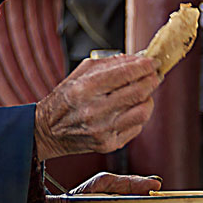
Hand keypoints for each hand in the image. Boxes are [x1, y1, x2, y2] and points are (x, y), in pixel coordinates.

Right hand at [34, 54, 161, 160]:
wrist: (48, 131)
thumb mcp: (81, 73)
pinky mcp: (109, 144)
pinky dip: (138, 114)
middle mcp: (94, 111)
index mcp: (85, 89)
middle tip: (154, 74)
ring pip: (143, 111)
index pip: (125, 74)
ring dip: (148, 98)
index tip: (153, 61)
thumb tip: (140, 58)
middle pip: (139, 91)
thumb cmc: (67, 98)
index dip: (145, 66)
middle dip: (152, 79)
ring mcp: (103, 130)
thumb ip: (111, 63)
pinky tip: (129, 109)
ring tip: (142, 92)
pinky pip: (137, 126)